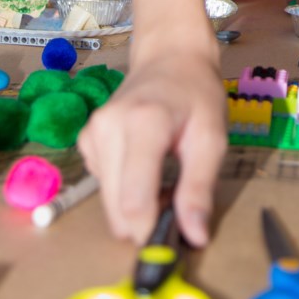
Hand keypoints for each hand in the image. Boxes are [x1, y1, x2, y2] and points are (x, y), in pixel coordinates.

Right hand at [77, 41, 227, 246]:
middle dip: (143, 222)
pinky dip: (122, 188)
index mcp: (143, 124)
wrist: (170, 56)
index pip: (134, 199)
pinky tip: (143, 167)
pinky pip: (102, 183)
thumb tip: (193, 237)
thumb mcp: (212, 138)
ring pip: (107, 200)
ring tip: (162, 181)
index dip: (150, 231)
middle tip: (173, 207)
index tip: (170, 242)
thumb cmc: (196, 94)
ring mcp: (92, 132)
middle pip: (116, 207)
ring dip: (133, 206)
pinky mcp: (86, 139)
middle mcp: (108, 127)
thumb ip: (200, 187)